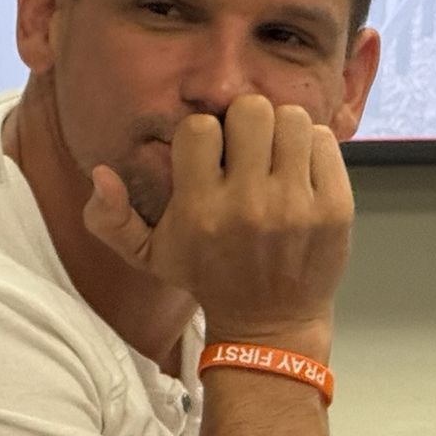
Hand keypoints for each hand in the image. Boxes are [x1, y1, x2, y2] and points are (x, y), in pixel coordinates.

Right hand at [82, 95, 352, 347]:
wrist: (270, 325)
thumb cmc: (207, 279)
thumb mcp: (149, 257)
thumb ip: (111, 219)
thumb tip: (101, 173)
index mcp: (199, 210)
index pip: (199, 128)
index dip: (203, 135)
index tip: (209, 157)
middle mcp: (248, 205)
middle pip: (250, 110)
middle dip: (245, 123)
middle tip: (246, 147)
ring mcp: (296, 205)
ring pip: (290, 118)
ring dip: (280, 131)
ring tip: (274, 155)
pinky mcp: (334, 208)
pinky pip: (323, 141)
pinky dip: (311, 148)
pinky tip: (298, 170)